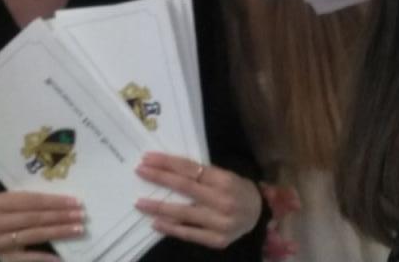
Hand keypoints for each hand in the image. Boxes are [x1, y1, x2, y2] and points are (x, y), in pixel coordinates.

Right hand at [0, 191, 82, 261]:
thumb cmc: (10, 213)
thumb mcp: (16, 204)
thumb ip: (35, 202)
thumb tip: (67, 202)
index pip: (32, 200)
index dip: (55, 201)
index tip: (76, 202)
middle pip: (33, 218)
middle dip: (60, 216)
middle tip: (81, 216)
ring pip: (32, 235)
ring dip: (57, 232)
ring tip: (77, 230)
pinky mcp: (3, 258)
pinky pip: (25, 258)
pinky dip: (42, 257)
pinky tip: (59, 258)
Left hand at [134, 152, 261, 249]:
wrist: (258, 215)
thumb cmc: (237, 191)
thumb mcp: (225, 176)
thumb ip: (202, 175)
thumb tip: (167, 169)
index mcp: (224, 180)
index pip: (190, 169)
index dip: (167, 163)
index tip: (147, 158)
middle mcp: (223, 200)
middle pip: (185, 187)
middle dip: (159, 178)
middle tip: (139, 171)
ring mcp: (220, 222)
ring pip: (183, 213)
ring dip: (158, 206)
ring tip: (140, 202)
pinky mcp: (217, 240)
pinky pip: (189, 233)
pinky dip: (170, 228)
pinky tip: (155, 222)